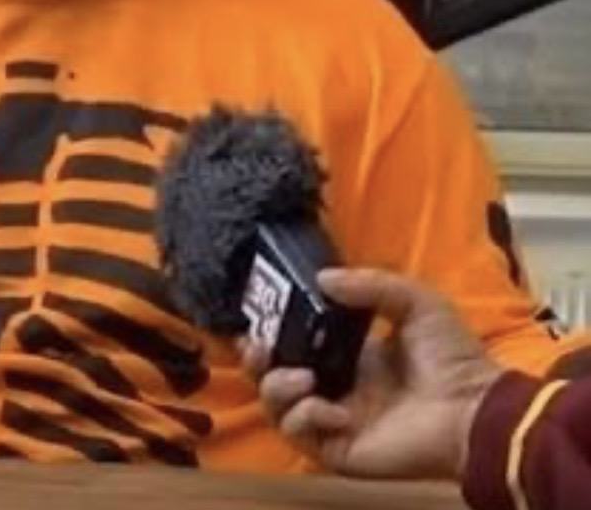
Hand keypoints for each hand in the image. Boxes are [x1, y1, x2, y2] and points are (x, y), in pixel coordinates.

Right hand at [243, 268, 501, 480]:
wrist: (474, 410)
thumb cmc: (451, 357)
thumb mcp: (414, 302)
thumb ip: (369, 285)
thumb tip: (321, 278)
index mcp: (349, 356)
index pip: (295, 345)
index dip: (272, 333)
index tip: (257, 319)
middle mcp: (336, 387)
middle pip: (274, 377)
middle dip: (257, 362)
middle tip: (255, 347)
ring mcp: (334, 421)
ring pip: (278, 408)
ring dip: (277, 389)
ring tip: (302, 377)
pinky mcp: (339, 451)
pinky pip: (302, 435)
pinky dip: (306, 418)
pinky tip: (331, 407)